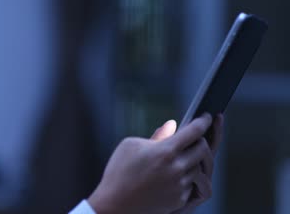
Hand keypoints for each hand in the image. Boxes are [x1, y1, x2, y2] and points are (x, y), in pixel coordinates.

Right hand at [87, 114, 220, 213]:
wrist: (115, 205)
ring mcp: (180, 185)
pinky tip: (176, 173)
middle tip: (196, 137)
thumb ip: (157, 135)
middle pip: (204, 148)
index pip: (194, 131)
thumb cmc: (119, 171)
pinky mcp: (180, 199)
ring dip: (194, 160)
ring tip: (184, 156)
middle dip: (202, 140)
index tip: (206, 116)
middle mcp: (177, 168)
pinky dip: (186, 177)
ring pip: (200, 167)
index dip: (203, 121)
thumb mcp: (131, 145)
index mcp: (165, 151)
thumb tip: (173, 126)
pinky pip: (191, 183)